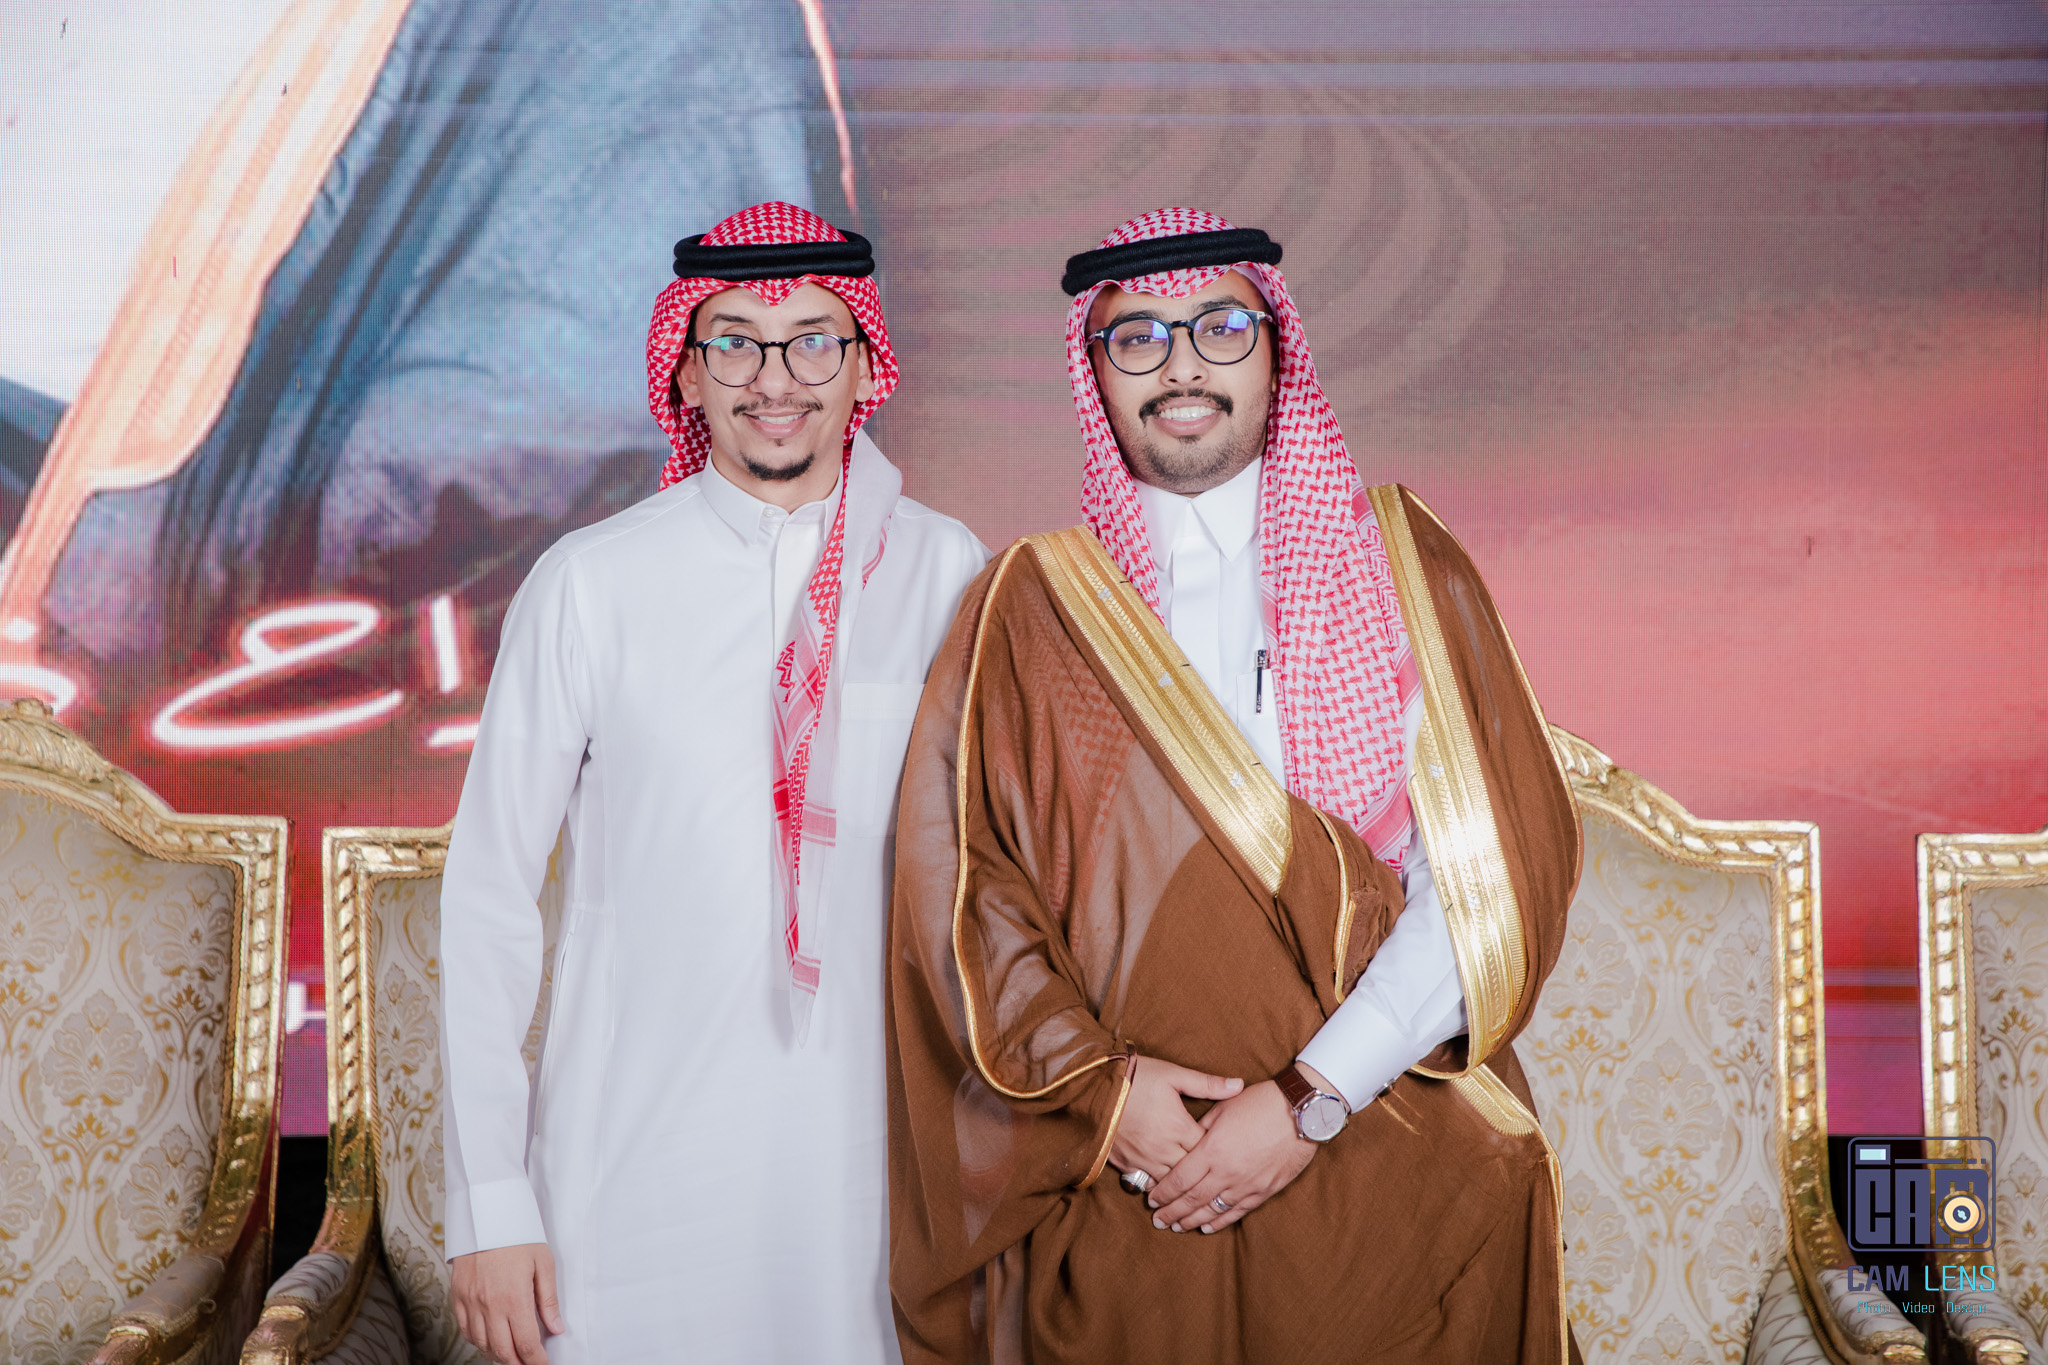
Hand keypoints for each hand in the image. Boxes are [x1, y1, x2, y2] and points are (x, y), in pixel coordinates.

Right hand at [451, 1243, 564, 1364]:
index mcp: (514, 1298)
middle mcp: (490, 1305)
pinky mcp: (458, 1297)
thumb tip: (556, 1328)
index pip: (527, 1343)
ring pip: (482, 1344)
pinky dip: (478, 1342)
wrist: (486, 1215)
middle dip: (518, 1363)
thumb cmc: (518, 1236)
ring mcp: (471, 1302)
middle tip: (529, 1363)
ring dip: (498, 1355)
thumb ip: (548, 1299)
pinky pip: (465, 1330)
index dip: (537, 1361)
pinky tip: (489, 1341)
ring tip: (512, 1355)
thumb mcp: (543, 1263)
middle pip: (503, 1351)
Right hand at [1108, 1055, 1243, 1191]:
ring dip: (1181, 1188)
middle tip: (1217, 1181)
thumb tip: (1239, 1085)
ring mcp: (1143, 1159)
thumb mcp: (1172, 1074)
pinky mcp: (1125, 1163)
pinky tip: (1164, 1190)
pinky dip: (1157, 1187)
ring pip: (1170, 1184)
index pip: (1207, 1150)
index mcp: (1178, 1126)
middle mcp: (1164, 1148)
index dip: (1218, 1153)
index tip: (1228, 1154)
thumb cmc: (1134, 1077)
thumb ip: (1207, 1083)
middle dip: (1203, 1176)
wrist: (1091, 1086)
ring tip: (1195, 1195)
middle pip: (1192, 1172)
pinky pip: (1146, 1184)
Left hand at [1147, 1074, 1319, 1233]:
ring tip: (1177, 1227)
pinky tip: (1207, 1226)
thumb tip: (1188, 1142)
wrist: (1302, 1113)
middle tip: (1158, 1221)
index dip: (1164, 1192)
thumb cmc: (1261, 1103)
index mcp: (1212, 1150)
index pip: (1180, 1179)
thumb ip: (1202, 1129)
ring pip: (1213, 1209)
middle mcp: (1226, 1172)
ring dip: (1192, 1220)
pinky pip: (1237, 1211)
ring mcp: (1246, 1184)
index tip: (1152, 1200)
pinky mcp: (1264, 1190)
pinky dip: (1220, 1221)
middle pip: (1192, 1199)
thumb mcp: (1223, 1109)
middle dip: (1172, 1212)